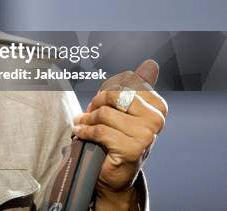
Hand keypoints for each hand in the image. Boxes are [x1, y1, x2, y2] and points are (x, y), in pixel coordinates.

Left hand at [72, 60, 167, 208]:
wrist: (115, 174)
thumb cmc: (119, 137)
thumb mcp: (127, 110)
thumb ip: (138, 85)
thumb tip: (150, 63)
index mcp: (157, 107)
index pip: (125, 81)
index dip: (108, 90)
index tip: (102, 102)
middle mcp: (156, 120)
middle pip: (114, 95)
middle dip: (96, 103)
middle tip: (89, 113)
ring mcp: (145, 136)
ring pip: (104, 114)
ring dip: (87, 119)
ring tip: (82, 124)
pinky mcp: (131, 149)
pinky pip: (100, 130)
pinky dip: (85, 131)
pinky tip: (80, 133)